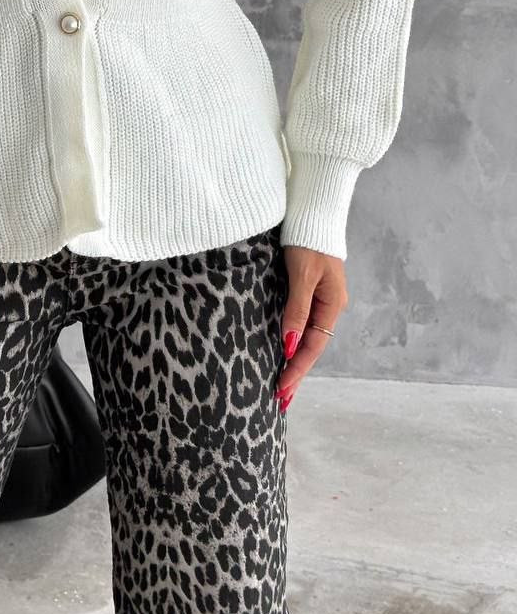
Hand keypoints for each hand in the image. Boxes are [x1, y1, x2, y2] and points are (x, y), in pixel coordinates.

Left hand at [274, 245, 348, 412]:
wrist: (312, 213)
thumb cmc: (307, 241)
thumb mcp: (302, 275)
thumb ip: (297, 308)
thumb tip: (289, 344)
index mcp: (332, 305)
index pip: (313, 346)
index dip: (296, 369)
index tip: (281, 389)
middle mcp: (328, 307)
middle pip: (311, 348)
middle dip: (296, 373)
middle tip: (281, 400)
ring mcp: (320, 300)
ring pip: (306, 338)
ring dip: (293, 361)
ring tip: (282, 385)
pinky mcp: (308, 292)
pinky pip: (301, 325)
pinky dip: (292, 342)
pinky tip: (283, 352)